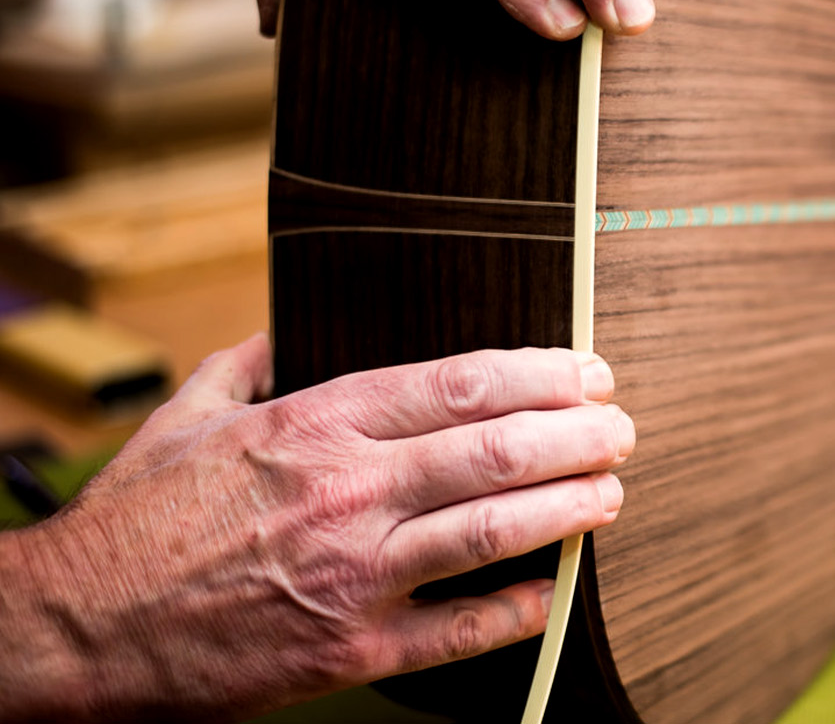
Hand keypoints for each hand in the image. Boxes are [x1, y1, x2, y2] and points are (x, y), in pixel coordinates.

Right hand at [0, 336, 632, 721]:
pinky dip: (517, 611)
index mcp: (314, 423)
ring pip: (492, 530)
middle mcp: (346, 492)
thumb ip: (258, 357)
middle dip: (578, 435)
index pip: (459, 383)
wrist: (73, 629)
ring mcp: (352, 576)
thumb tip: (304, 321)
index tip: (589, 370)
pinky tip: (556, 592)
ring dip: (568, 508)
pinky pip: (458, 632)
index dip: (542, 375)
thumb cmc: (137, 518)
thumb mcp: (191, 413)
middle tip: (622, 429)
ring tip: (611, 493)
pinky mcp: (349, 652)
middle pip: (495, 450)